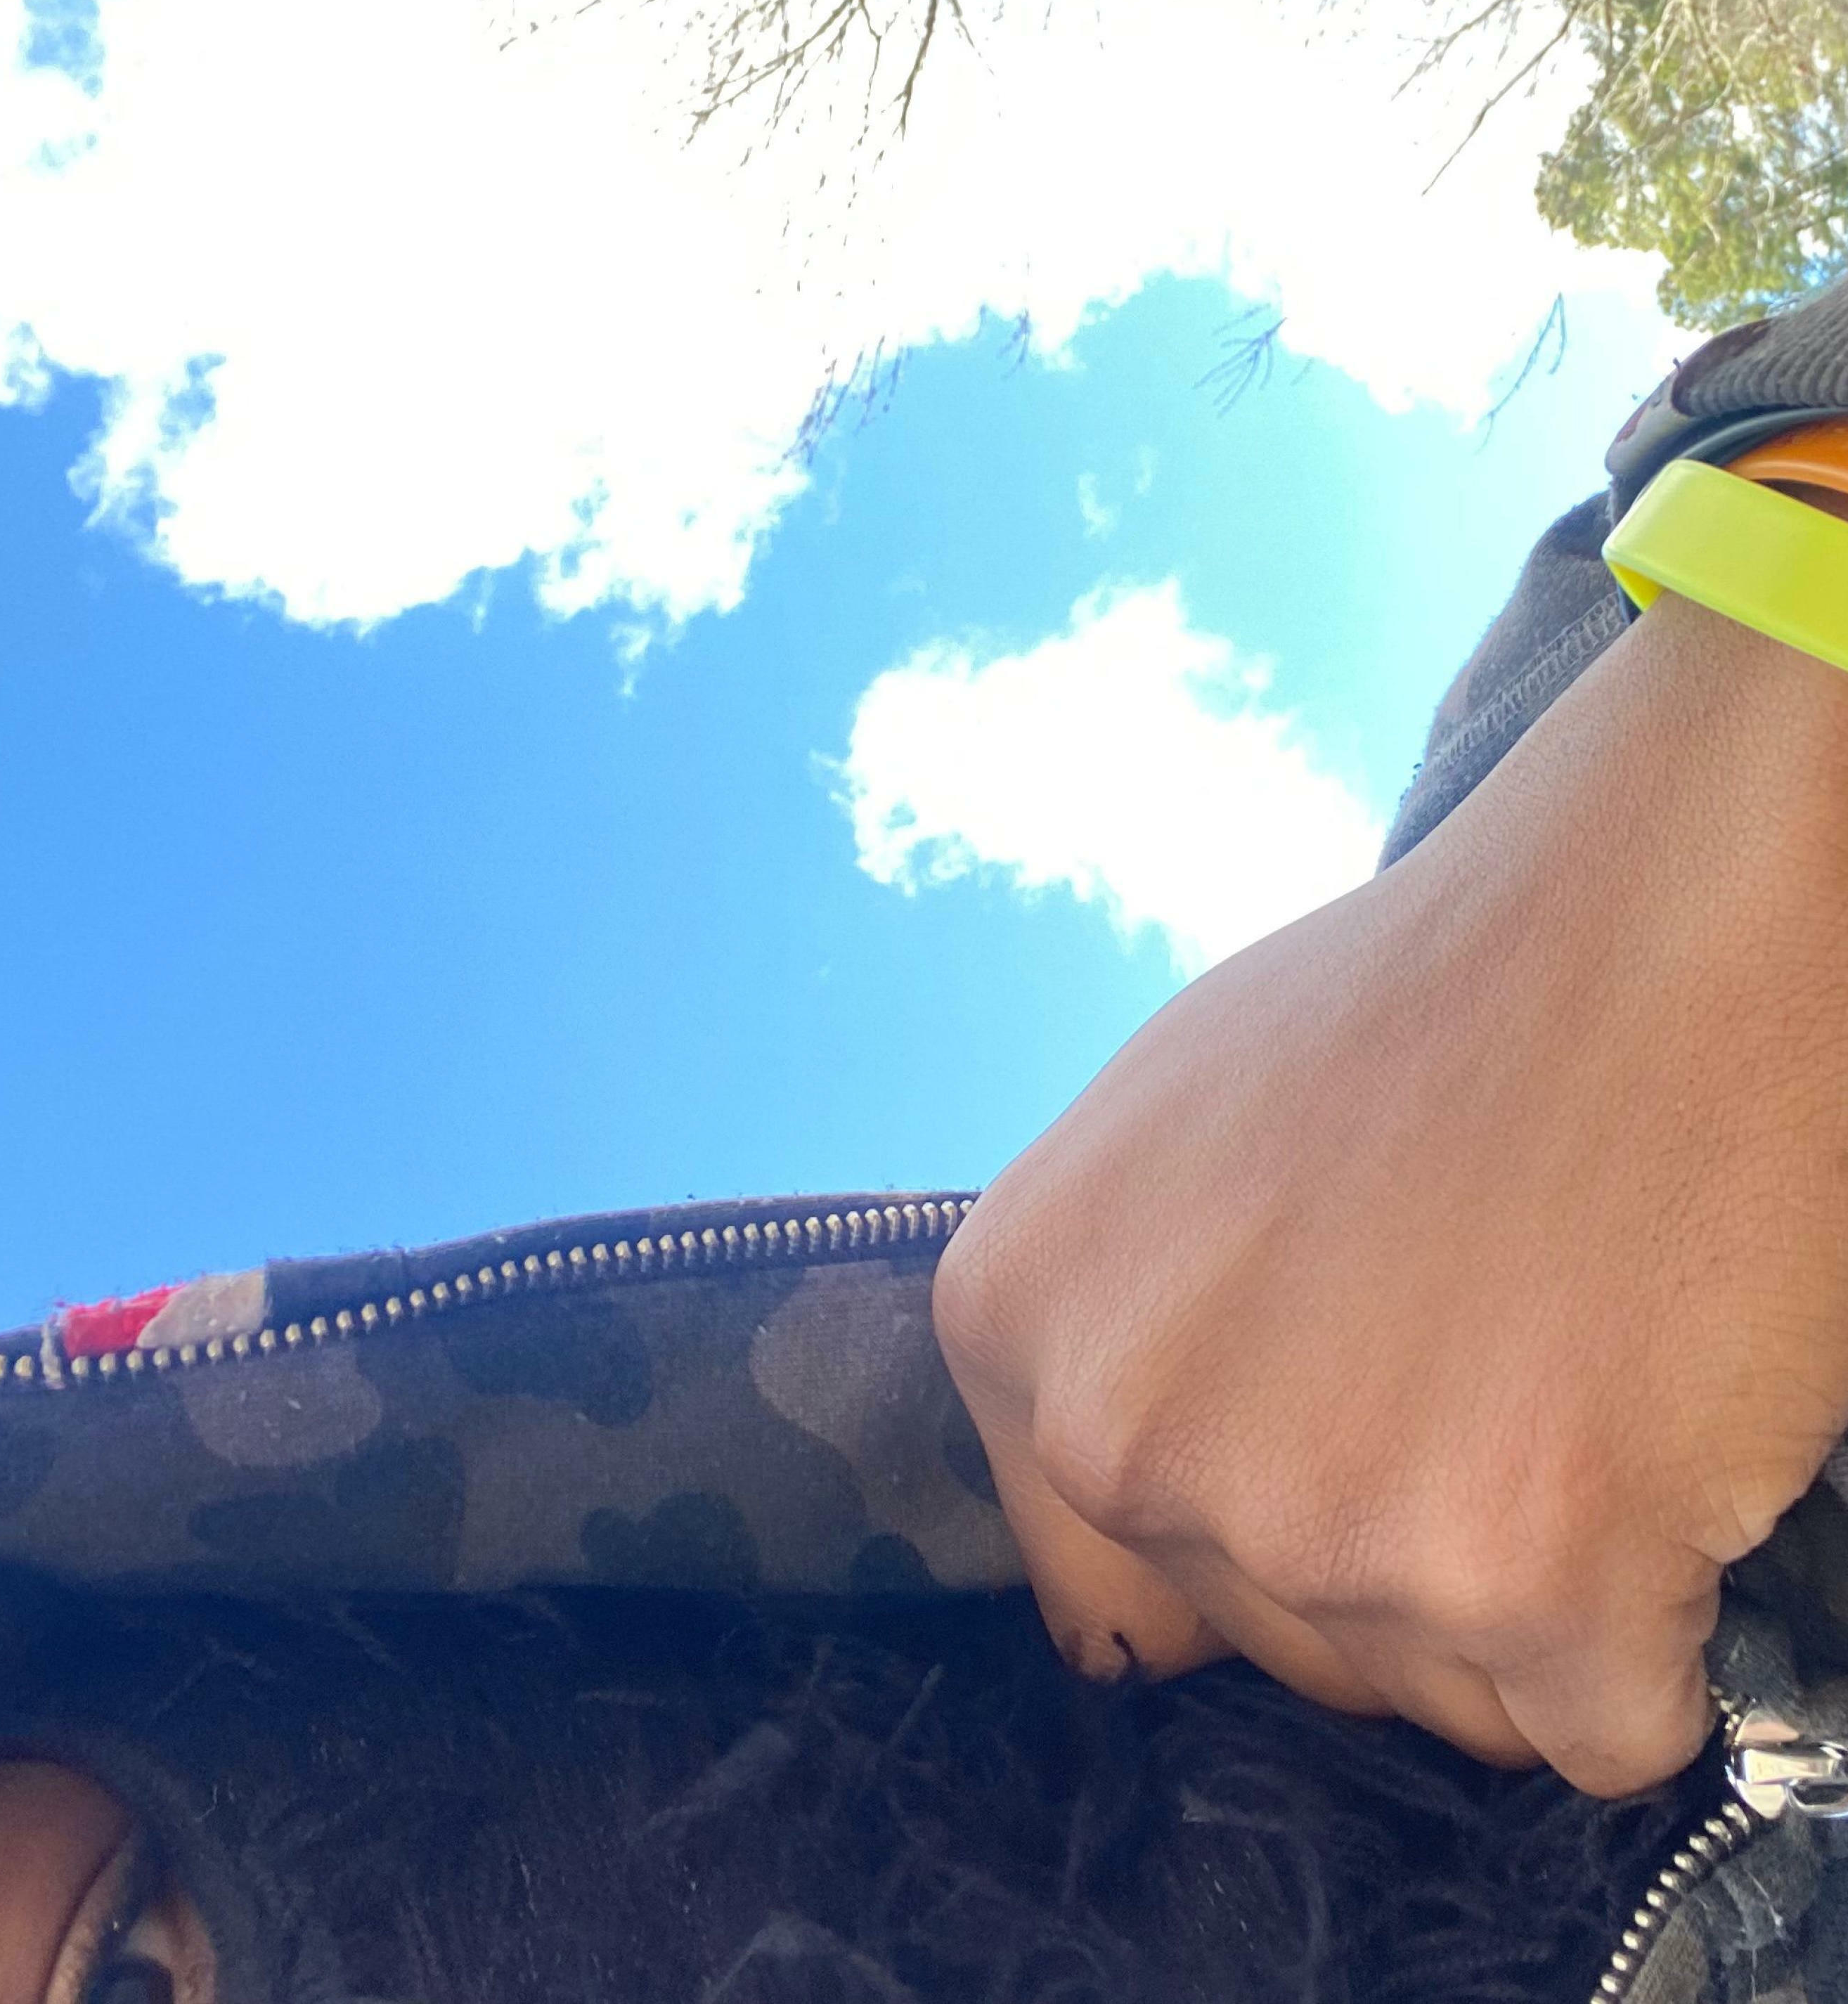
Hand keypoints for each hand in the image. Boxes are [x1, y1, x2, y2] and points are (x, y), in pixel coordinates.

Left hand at [935, 589, 1847, 1796]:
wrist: (1647, 931)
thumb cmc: (1405, 1013)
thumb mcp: (1154, 1148)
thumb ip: (1109, 1341)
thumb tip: (1115, 1529)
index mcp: (1015, 1329)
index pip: (1102, 1588)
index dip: (1236, 1546)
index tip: (1327, 1451)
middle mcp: (1125, 1443)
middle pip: (1276, 1645)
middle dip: (1378, 1556)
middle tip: (1468, 1370)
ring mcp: (1314, 1527)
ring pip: (1435, 1698)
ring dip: (1508, 1595)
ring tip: (1549, 1383)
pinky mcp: (1525, 1592)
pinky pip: (1593, 1729)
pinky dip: (1640, 1640)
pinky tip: (1638, 1454)